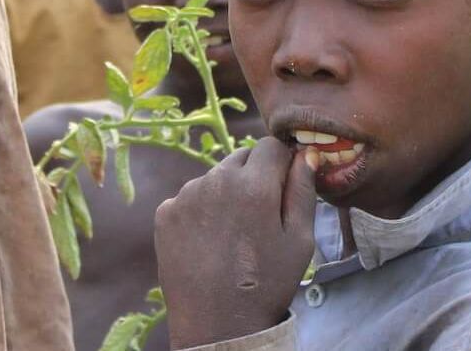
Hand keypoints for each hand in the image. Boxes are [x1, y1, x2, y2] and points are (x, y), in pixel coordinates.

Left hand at [155, 138, 317, 348]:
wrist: (216, 325)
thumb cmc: (267, 284)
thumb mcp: (299, 240)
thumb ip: (303, 190)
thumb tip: (305, 153)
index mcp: (254, 185)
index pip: (271, 145)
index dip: (283, 162)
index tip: (285, 183)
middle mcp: (215, 181)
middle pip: (241, 158)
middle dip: (254, 176)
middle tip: (260, 215)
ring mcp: (185, 196)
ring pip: (214, 177)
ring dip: (226, 193)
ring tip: (234, 235)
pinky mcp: (165, 213)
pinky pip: (190, 199)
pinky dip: (201, 211)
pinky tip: (210, 242)